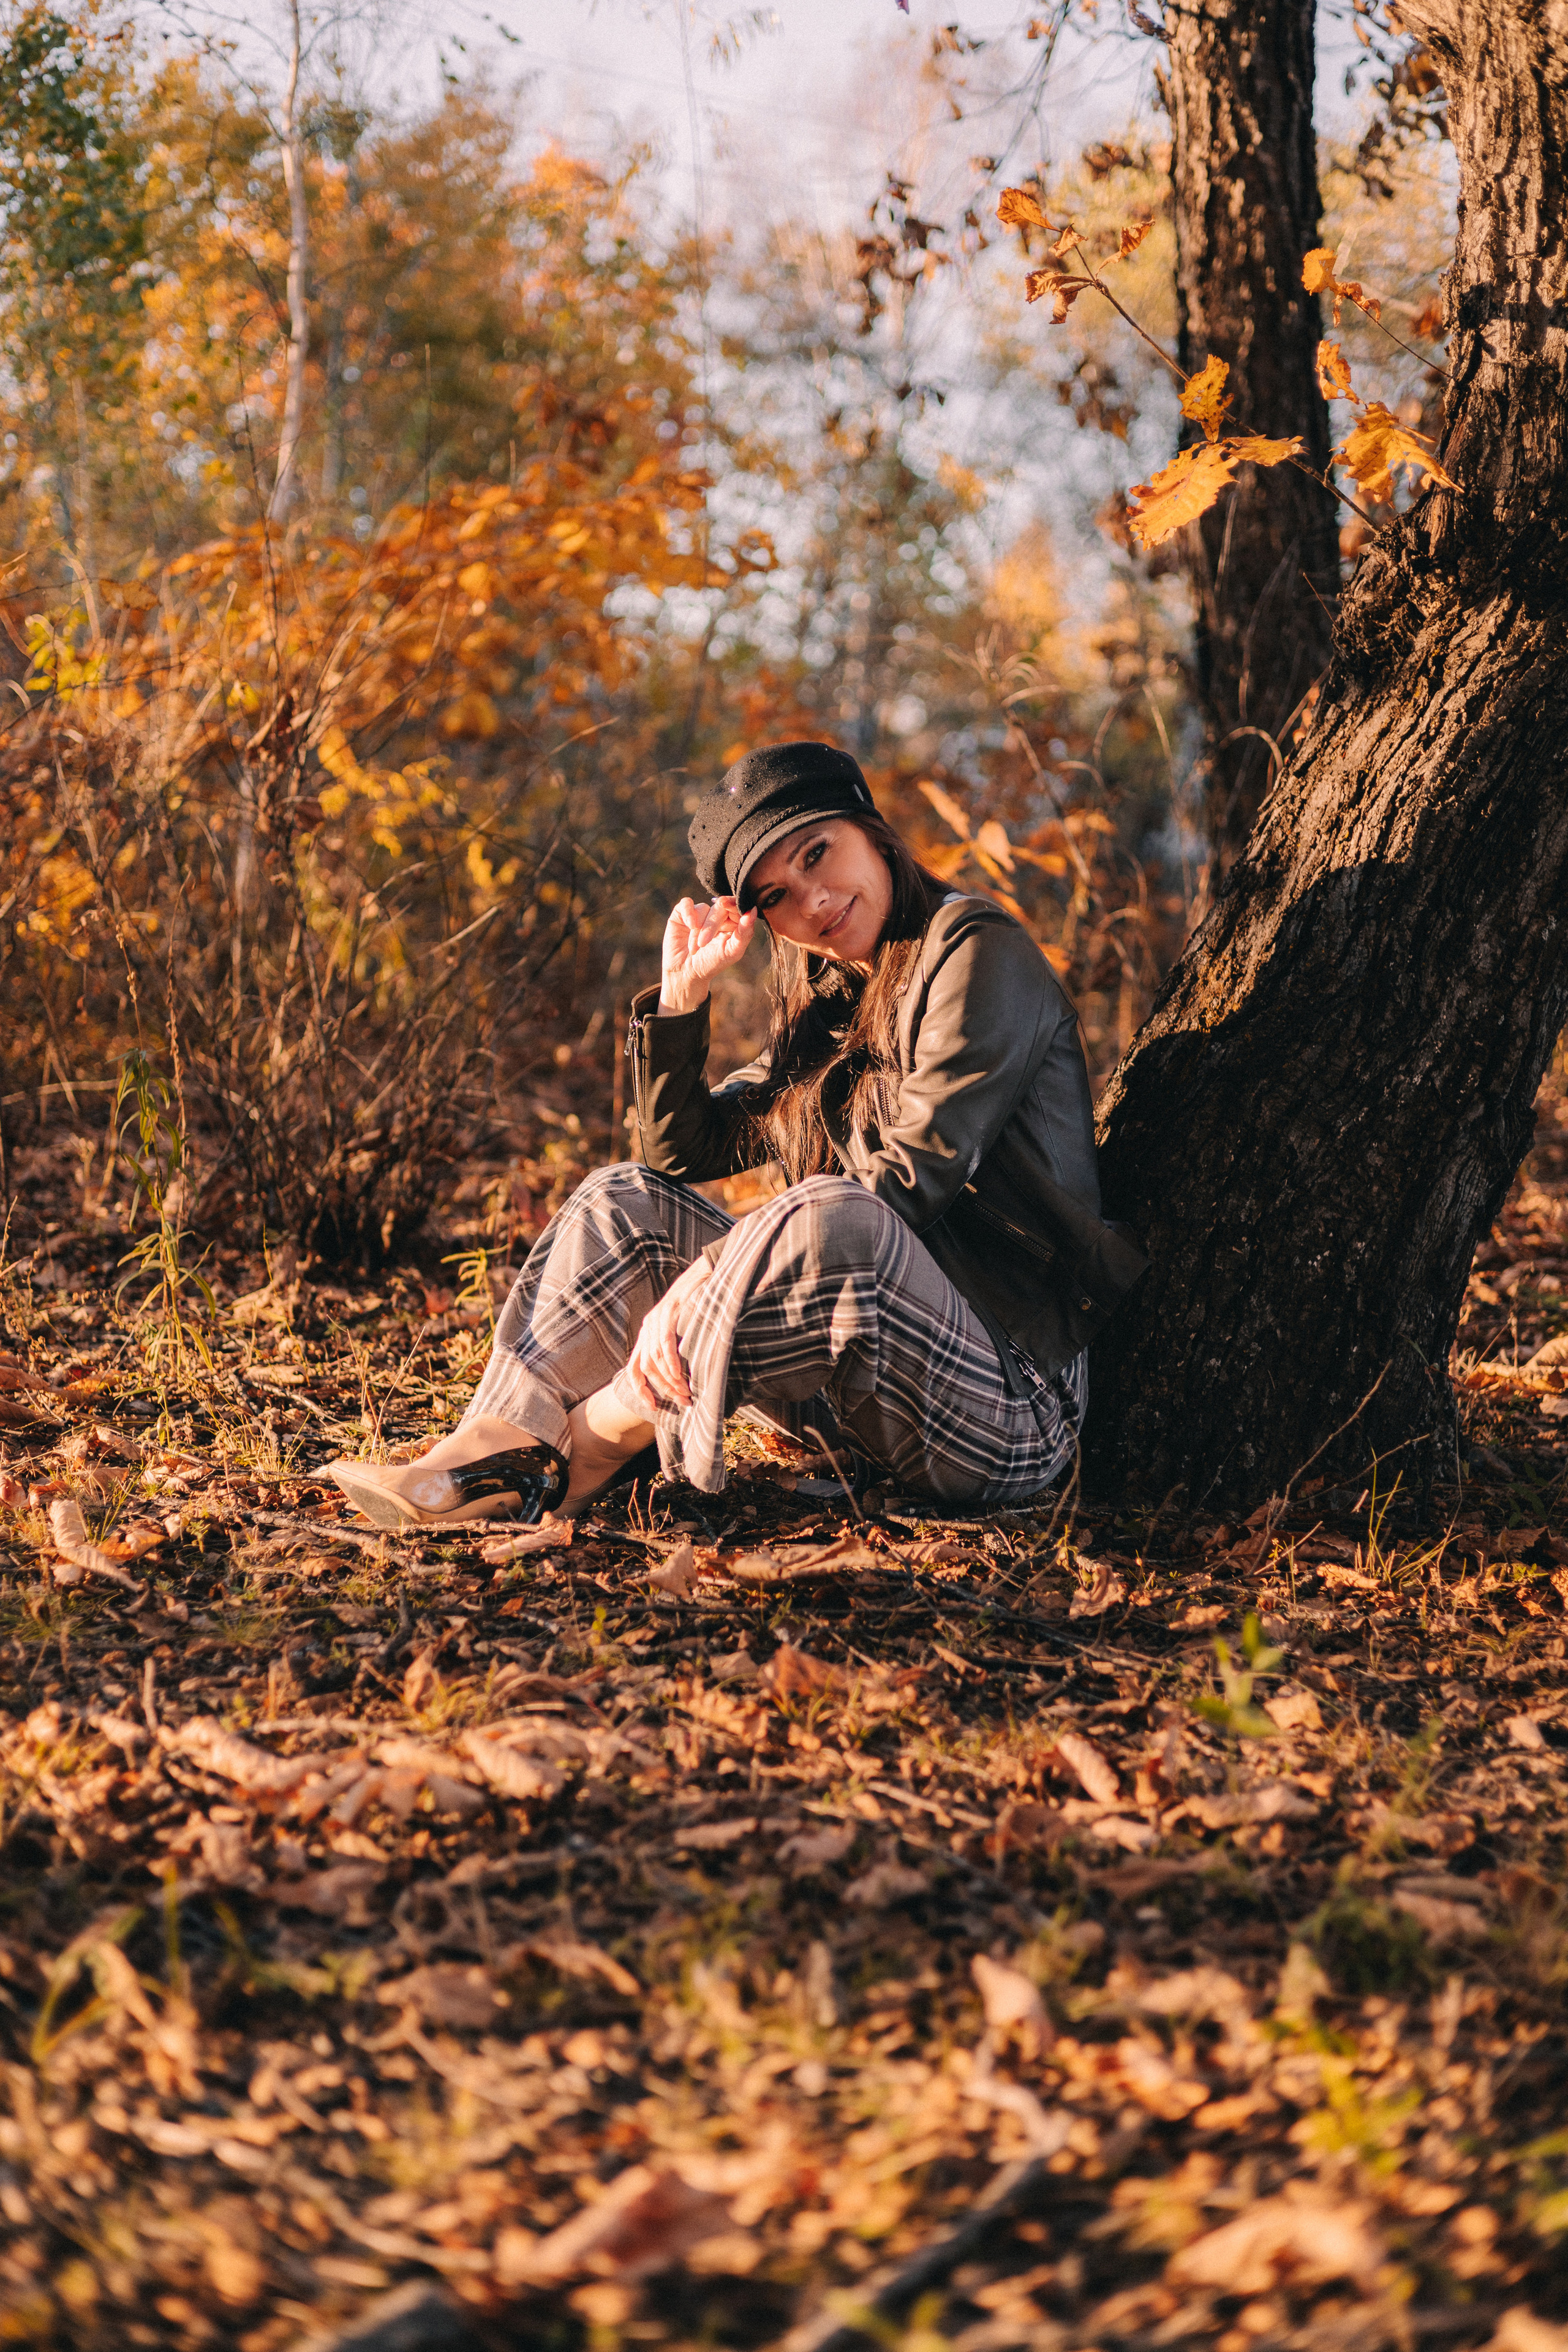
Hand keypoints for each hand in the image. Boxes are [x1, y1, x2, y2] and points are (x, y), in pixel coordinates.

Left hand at [624, 1257, 713, 1411]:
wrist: (704, 1275)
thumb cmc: (697, 1307)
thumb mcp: (682, 1331)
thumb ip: (677, 1350)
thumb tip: (683, 1379)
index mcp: (646, 1336)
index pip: (634, 1369)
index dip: (640, 1390)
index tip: (653, 1407)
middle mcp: (646, 1328)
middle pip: (646, 1368)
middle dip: (663, 1389)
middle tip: (682, 1401)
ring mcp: (655, 1319)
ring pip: (656, 1358)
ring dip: (670, 1379)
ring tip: (686, 1392)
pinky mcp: (668, 1311)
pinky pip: (665, 1341)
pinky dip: (671, 1360)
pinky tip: (679, 1374)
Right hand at [659, 896, 755, 1014]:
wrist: (686, 972)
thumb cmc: (712, 963)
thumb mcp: (732, 951)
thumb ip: (745, 932)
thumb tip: (754, 910)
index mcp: (734, 922)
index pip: (737, 906)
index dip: (733, 904)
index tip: (725, 904)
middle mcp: (718, 914)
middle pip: (720, 906)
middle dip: (711, 924)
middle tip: (704, 943)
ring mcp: (701, 912)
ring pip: (702, 908)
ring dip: (697, 929)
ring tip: (695, 947)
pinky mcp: (683, 912)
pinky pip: (686, 903)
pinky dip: (688, 913)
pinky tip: (689, 925)